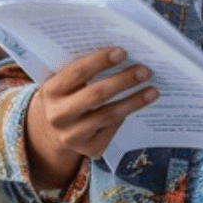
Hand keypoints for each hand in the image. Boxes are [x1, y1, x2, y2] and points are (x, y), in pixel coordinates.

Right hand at [25, 47, 157, 188]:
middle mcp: (58, 116)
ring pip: (109, 115)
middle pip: (96, 95)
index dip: (100, 61)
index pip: (77, 72)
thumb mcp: (63, 80)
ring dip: (134, 101)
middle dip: (123, 81)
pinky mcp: (89, 149)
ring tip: (152, 90)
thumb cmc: (65, 94)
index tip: (122, 52)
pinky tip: (139, 104)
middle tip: (145, 71)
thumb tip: (120, 55)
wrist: (53, 128)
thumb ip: (82, 69)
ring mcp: (73, 136)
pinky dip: (126, 114)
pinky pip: (113, 129)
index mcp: (50, 91)